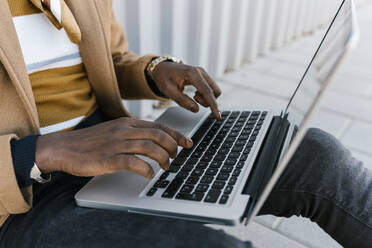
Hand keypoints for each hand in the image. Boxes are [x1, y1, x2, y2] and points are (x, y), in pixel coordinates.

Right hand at [35, 118, 192, 178]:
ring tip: (166, 167)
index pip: (158, 125)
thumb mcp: (113, 131)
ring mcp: (117, 144)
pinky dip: (147, 170)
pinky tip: (150, 175)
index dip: (176, 134)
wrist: (64, 147)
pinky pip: (135, 163)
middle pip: (158, 135)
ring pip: (150, 147)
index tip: (188, 142)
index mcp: (127, 123)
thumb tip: (152, 142)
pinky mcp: (110, 158)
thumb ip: (132, 133)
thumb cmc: (90, 142)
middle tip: (177, 156)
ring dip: (163, 158)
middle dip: (173, 146)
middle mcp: (124, 130)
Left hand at [152, 62, 221, 119]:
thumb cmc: (164, 77)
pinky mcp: (204, 77)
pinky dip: (205, 95)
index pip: (206, 91)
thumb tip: (196, 110)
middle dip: (207, 101)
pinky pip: (211, 89)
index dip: (213, 105)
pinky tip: (195, 94)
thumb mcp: (168, 90)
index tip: (218, 116)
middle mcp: (201, 72)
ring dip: (206, 98)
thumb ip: (181, 100)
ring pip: (214, 91)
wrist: (163, 68)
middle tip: (193, 100)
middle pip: (215, 91)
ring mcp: (204, 73)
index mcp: (192, 73)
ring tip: (193, 96)